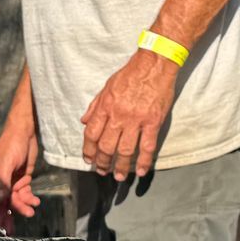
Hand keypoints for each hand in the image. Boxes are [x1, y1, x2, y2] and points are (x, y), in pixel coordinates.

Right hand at [0, 112, 41, 229]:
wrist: (25, 131)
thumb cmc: (12, 144)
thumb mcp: (7, 162)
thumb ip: (3, 182)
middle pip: (1, 204)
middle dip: (6, 216)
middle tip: (11, 231)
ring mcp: (11, 182)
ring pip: (14, 201)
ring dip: (22, 207)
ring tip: (31, 211)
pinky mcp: (22, 180)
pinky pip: (24, 194)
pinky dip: (29, 199)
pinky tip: (36, 202)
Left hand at [78, 50, 175, 180]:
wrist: (154, 64)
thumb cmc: (131, 73)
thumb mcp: (107, 86)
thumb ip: (95, 106)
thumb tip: (84, 122)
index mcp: (106, 106)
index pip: (92, 134)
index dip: (89, 150)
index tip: (89, 159)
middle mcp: (119, 115)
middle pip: (107, 146)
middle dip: (103, 162)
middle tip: (102, 171)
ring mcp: (137, 120)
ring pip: (126, 150)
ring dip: (121, 166)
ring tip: (119, 176)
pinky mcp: (153, 122)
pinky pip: (148, 146)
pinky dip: (144, 161)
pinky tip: (141, 171)